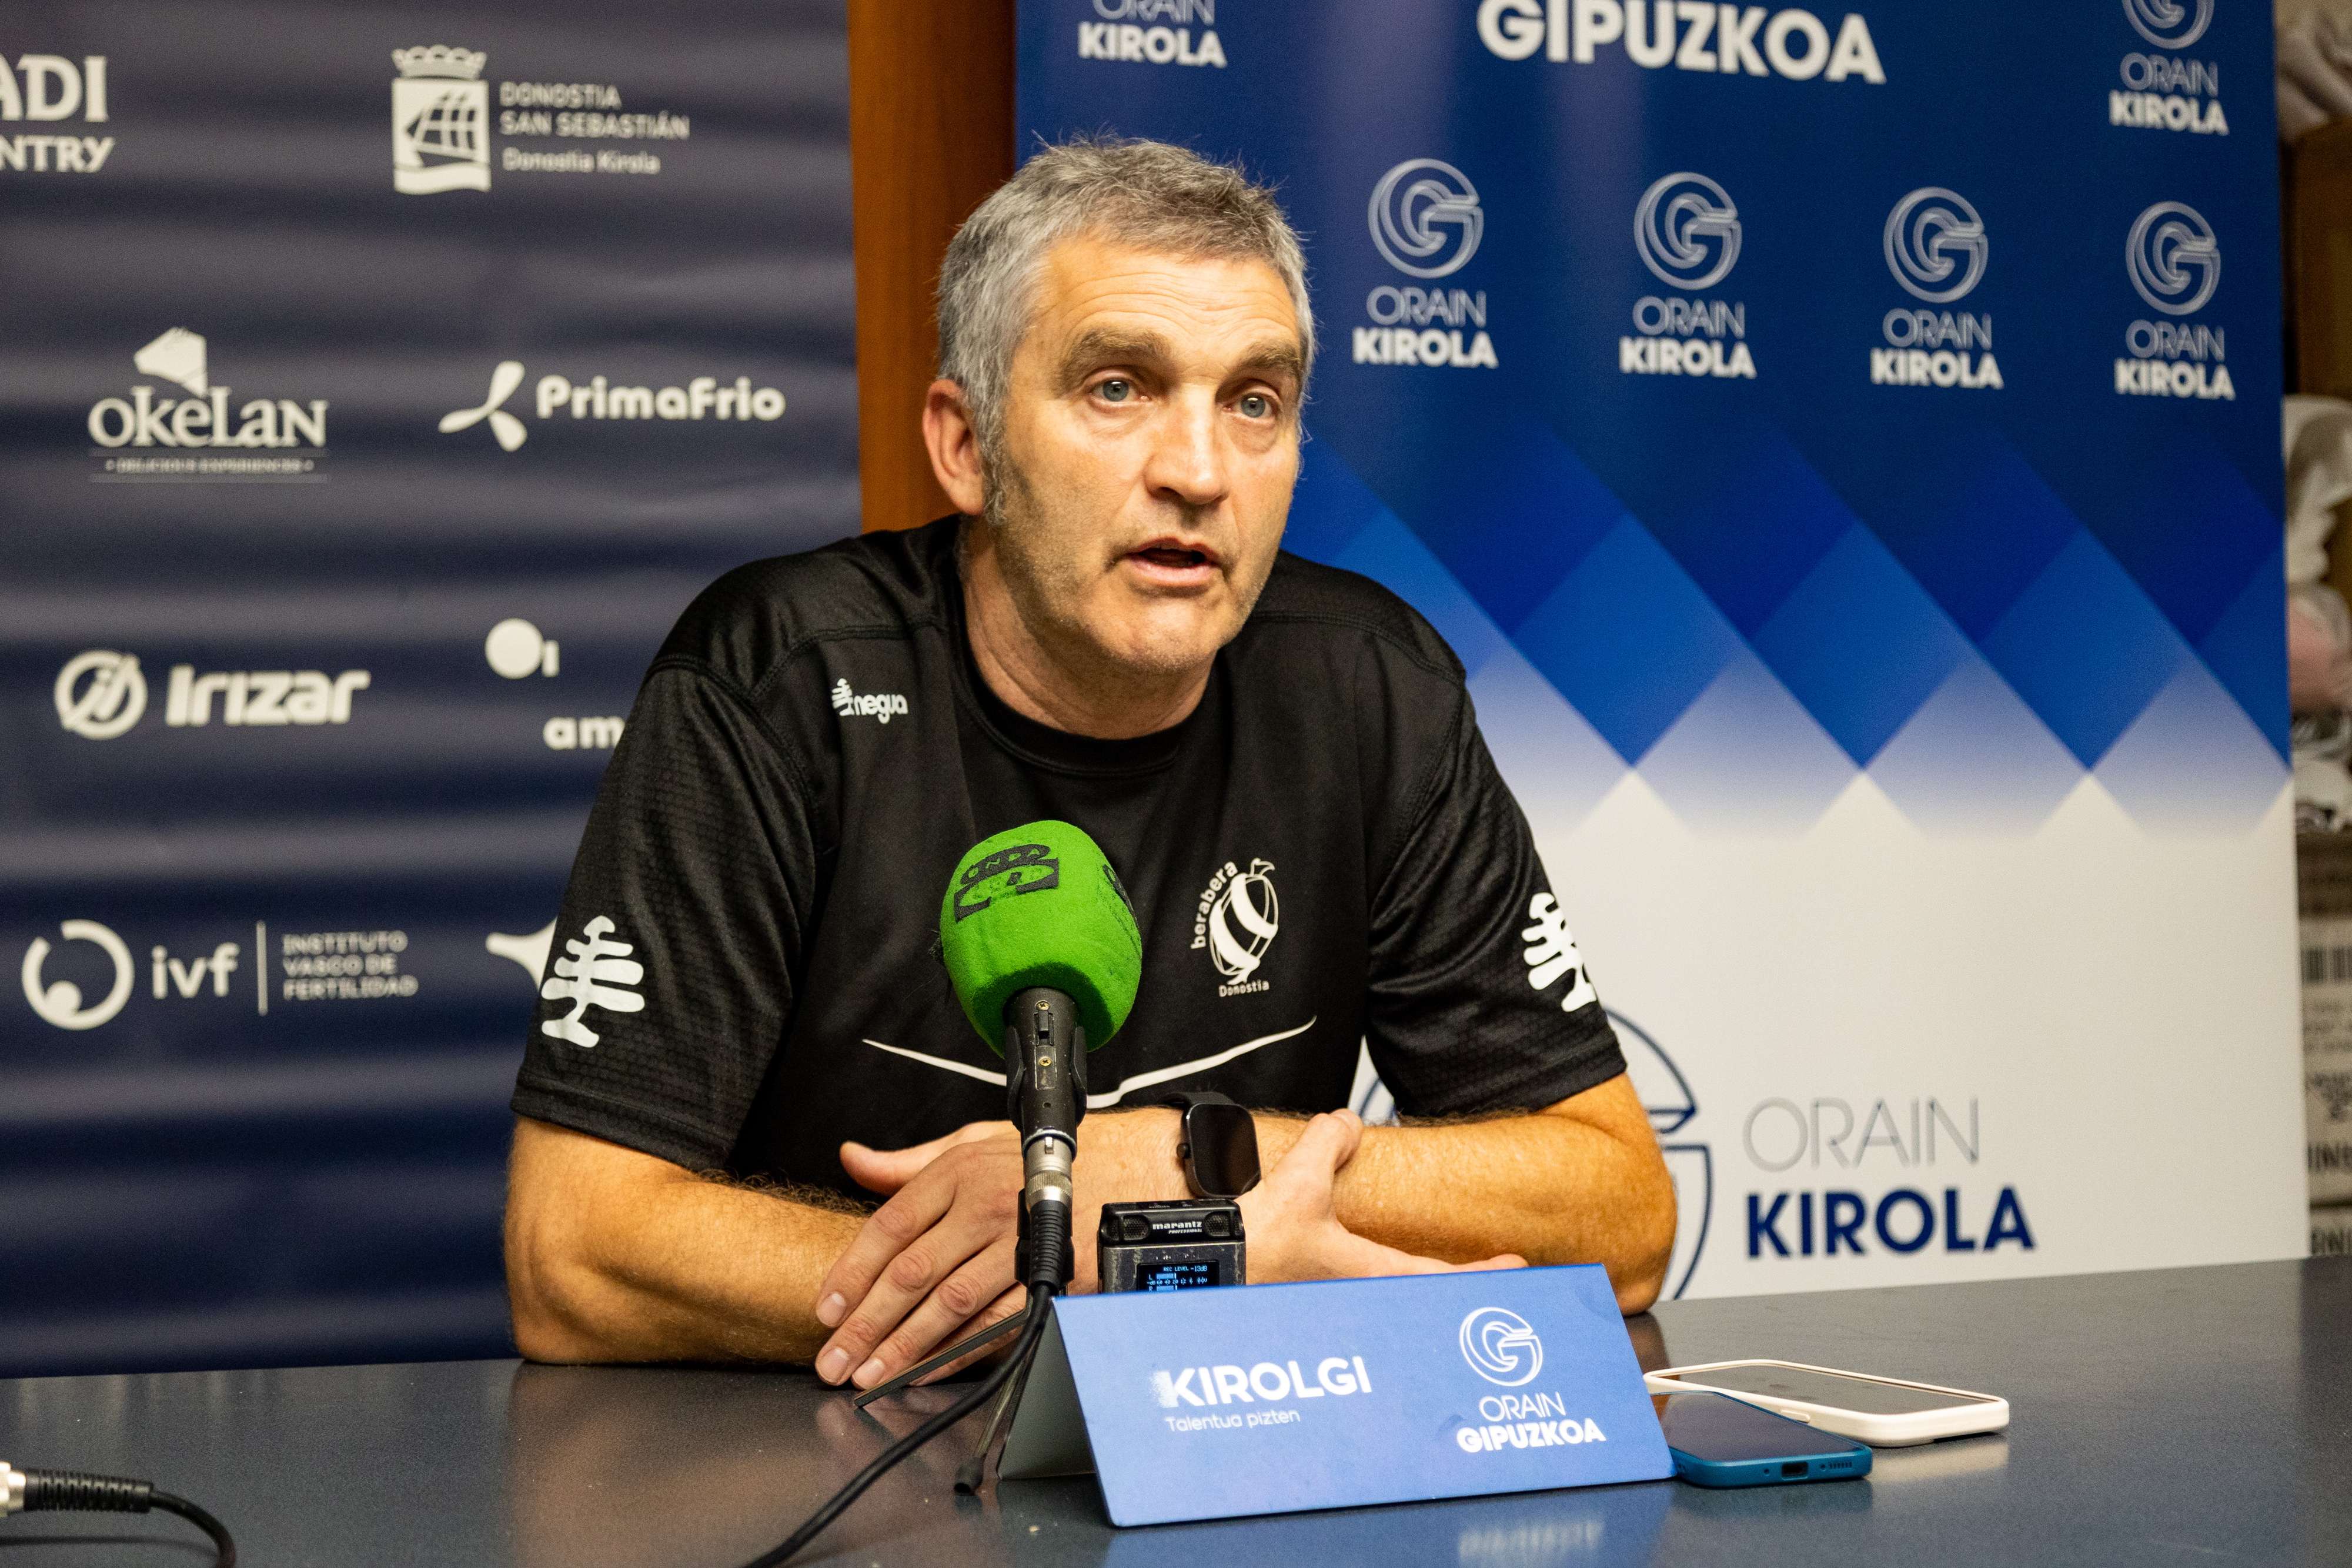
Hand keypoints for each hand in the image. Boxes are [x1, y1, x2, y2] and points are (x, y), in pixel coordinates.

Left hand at [809, 1110, 1186, 1389]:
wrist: (1130, 1171)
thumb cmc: (1046, 1161)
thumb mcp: (974, 1142)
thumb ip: (908, 1162)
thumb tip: (852, 1158)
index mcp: (960, 1170)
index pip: (890, 1226)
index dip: (852, 1272)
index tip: (826, 1310)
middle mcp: (987, 1205)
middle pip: (911, 1272)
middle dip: (866, 1323)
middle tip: (834, 1359)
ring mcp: (1020, 1244)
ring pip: (950, 1303)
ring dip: (904, 1345)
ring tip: (870, 1374)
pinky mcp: (1052, 1277)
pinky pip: (997, 1323)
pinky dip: (960, 1352)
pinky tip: (928, 1372)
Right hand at [1240, 1109, 1524, 1280]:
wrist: (1200, 1278)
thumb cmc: (1251, 1251)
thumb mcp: (1298, 1185)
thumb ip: (1328, 1144)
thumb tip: (1346, 1122)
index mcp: (1367, 1276)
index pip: (1440, 1277)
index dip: (1482, 1273)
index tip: (1514, 1266)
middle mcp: (1352, 1298)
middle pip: (1416, 1298)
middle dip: (1449, 1289)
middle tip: (1481, 1279)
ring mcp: (1328, 1307)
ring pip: (1379, 1297)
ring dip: (1403, 1289)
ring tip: (1421, 1274)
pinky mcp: (1298, 1302)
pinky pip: (1341, 1292)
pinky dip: (1355, 1285)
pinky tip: (1342, 1271)